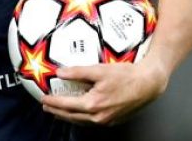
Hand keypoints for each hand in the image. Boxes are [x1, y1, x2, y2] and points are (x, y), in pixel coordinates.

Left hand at [40, 61, 167, 125]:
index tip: (42, 98)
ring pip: (81, 121)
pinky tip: (79, 113)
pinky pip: (92, 121)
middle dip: (57, 111)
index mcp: (93, 104)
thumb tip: (59, 72)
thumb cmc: (126, 76)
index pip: (66, 105)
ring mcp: (107, 120)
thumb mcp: (99, 70)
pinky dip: (80, 118)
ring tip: (58, 112)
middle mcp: (99, 116)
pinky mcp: (114, 119)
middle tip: (46, 106)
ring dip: (68, 116)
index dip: (53, 102)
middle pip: (72, 116)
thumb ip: (77, 72)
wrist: (148, 84)